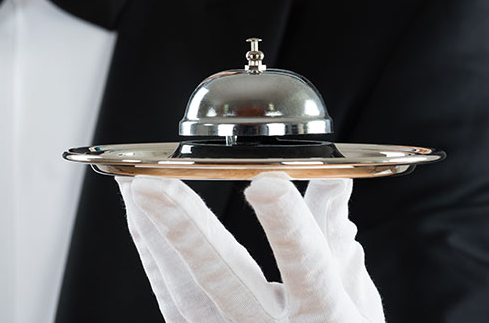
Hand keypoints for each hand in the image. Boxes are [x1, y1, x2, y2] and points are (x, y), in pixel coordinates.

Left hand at [116, 172, 384, 321]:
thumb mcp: (355, 297)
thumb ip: (333, 236)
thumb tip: (333, 179)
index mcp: (327, 321)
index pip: (308, 271)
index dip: (287, 228)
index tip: (266, 183)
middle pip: (223, 283)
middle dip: (183, 231)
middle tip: (149, 185)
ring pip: (184, 295)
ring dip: (153, 237)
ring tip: (133, 187)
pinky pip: (171, 302)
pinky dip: (154, 257)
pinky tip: (140, 221)